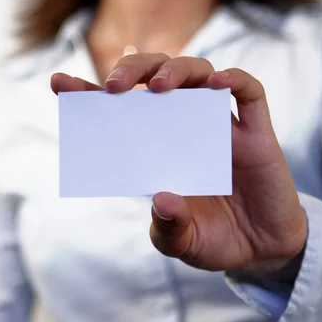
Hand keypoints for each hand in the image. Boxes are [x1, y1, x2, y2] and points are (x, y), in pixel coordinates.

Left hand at [51, 54, 306, 275]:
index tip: (59, 84)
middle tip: (113, 86)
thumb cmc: (214, 241)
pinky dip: (234, 80)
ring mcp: (220, 127)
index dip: (90, 93)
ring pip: (199, 73)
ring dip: (177, 69)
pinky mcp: (256, 133)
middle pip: (155, 77)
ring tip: (159, 87)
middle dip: (131, 71)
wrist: (262, 252)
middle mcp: (183, 129)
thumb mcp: (182, 243)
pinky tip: (218, 84)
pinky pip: (249, 93)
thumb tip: (163, 198)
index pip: (119, 111)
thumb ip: (168, 226)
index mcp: (156, 150)